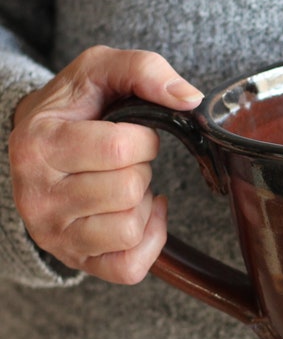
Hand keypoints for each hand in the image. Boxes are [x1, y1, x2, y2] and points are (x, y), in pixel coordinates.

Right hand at [9, 45, 202, 283]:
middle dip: (141, 170)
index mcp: (39, 143)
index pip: (122, 148)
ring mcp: (54, 233)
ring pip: (130, 228)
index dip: (144, 140)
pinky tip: (139, 216)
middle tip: (124, 162)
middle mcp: (38, 194)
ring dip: (141, 204)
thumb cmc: (74, 108)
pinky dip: (148, 241)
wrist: (36, 146)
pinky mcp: (75, 260)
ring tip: (123, 185)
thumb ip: (143, 70)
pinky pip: (129, 268)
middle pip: (129, 190)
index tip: (131, 135)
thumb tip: (189, 99)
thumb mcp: (98, 70)